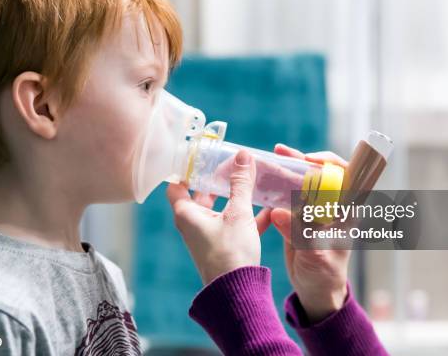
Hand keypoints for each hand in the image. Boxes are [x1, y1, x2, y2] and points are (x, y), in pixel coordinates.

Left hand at [167, 150, 271, 284]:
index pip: (177, 184)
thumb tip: (242, 155)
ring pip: (221, 208)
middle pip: (202, 193)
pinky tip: (270, 209)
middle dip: (218, 179)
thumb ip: (241, 183)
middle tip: (232, 163)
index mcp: (187, 213)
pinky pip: (235, 224)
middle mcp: (194, 223)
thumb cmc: (230, 252)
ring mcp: (209, 235)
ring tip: (253, 180)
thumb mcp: (238, 213)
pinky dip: (249, 216)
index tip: (201, 156)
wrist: (238, 292)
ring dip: (236, 196)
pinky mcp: (224, 245)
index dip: (186, 169)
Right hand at [271, 143, 350, 323]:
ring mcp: (315, 209)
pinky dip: (277, 185)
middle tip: (282, 151)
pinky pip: (288, 195)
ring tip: (274, 155)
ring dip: (289, 167)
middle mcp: (332, 206)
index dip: (332, 164)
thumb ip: (298, 232)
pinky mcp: (299, 215)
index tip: (311, 161)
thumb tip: (278, 212)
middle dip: (303, 159)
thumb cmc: (325, 273)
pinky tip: (264, 178)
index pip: (349, 177)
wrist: (315, 289)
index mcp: (345, 212)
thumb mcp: (314, 253)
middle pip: (321, 173)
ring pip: (304, 181)